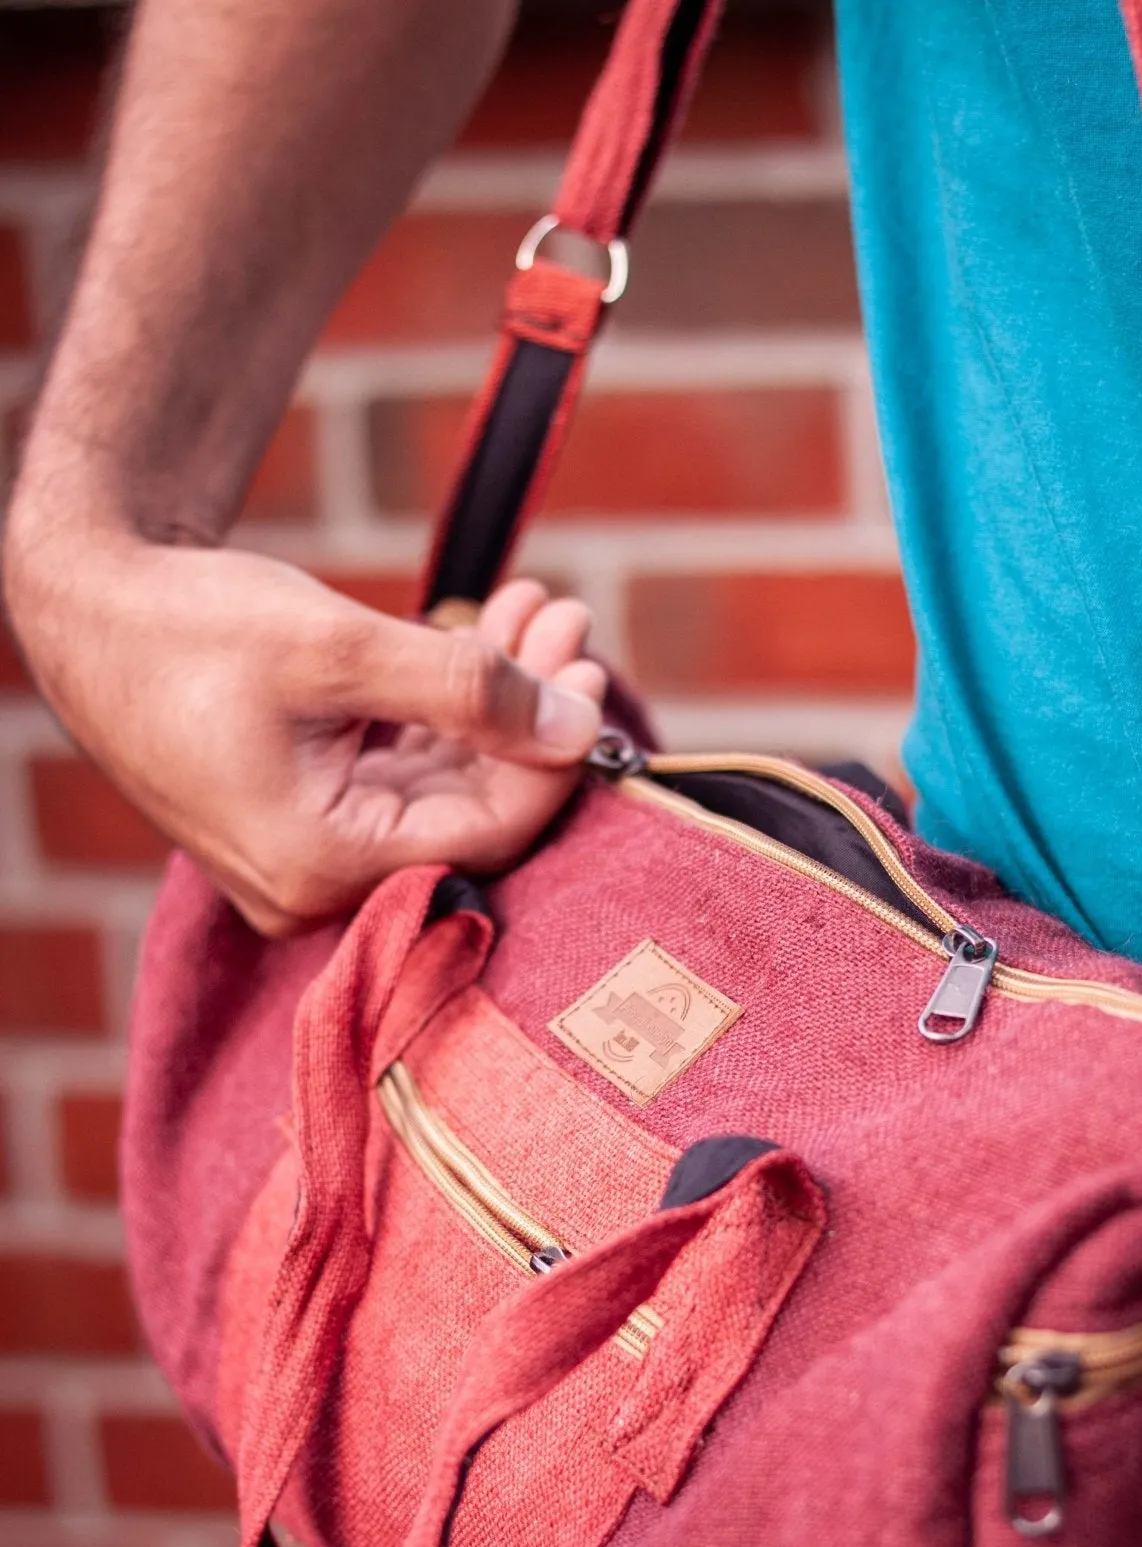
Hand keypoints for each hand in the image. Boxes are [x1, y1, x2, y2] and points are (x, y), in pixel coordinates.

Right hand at [5, 528, 602, 935]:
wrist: (84, 604)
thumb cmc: (187, 626)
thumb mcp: (338, 649)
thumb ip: (466, 690)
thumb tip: (575, 726)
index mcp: (317, 865)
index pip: (484, 835)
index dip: (550, 761)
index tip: (590, 677)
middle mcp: (315, 879)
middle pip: (469, 808)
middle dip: (527, 710)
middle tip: (568, 621)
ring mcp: (312, 847)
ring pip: (443, 780)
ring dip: (494, 696)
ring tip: (535, 609)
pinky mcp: (310, 807)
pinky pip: (405, 765)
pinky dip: (447, 704)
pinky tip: (487, 634)